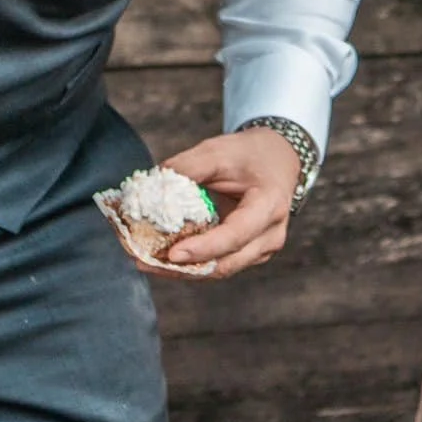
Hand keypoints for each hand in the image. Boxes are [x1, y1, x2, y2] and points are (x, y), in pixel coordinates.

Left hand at [156, 128, 302, 277]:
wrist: (277, 161)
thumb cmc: (248, 154)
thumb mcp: (218, 150)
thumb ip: (188, 166)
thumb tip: (154, 183)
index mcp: (269, 206)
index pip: (236, 235)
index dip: (205, 247)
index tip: (173, 254)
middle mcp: (270, 235)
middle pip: (226, 263)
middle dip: (184, 268)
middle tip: (144, 261)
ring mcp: (261, 249)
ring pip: (220, 270)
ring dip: (183, 271)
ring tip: (145, 262)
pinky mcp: (248, 254)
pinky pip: (219, 264)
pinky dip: (191, 264)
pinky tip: (161, 258)